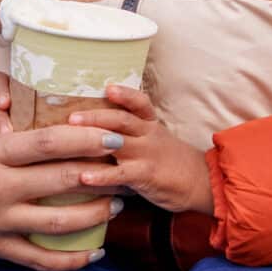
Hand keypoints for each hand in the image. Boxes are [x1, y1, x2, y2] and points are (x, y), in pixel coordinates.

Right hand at [0, 123, 127, 270]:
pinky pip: (38, 259)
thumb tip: (47, 133)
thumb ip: (7, 141)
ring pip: (59, 223)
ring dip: (94, 215)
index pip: (50, 142)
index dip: (87, 139)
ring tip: (116, 205)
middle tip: (126, 168)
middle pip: (64, 180)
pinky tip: (93, 254)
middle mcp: (0, 187)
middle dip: (103, 175)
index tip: (114, 136)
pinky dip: (70, 260)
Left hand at [66, 84, 214, 216]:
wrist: (203, 183)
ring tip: (68, 138)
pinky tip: (83, 177)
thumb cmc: (173, 163)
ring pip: (118, 141)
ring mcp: (147, 154)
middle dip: (95, 115)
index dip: (125, 94)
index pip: (140, 103)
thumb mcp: (156, 140)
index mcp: (151, 125)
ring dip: (91, 138)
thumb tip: (96, 129)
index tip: (107, 87)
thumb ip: (131, 134)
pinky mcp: (146, 176)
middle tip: (71, 116)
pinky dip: (101, 176)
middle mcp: (148, 135)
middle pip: (121, 119)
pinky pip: (121, 174)